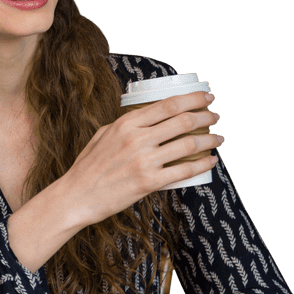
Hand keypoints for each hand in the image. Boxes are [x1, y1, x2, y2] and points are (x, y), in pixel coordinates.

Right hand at [61, 91, 222, 227]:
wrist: (76, 196)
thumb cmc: (88, 167)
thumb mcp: (103, 135)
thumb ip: (126, 126)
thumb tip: (148, 117)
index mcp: (126, 124)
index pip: (168, 105)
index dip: (193, 99)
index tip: (207, 97)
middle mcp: (137, 139)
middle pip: (183, 122)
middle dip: (206, 116)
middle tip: (215, 117)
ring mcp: (144, 161)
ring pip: (188, 145)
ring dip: (209, 139)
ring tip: (217, 138)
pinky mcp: (149, 183)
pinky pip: (184, 171)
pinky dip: (202, 164)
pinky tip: (211, 161)